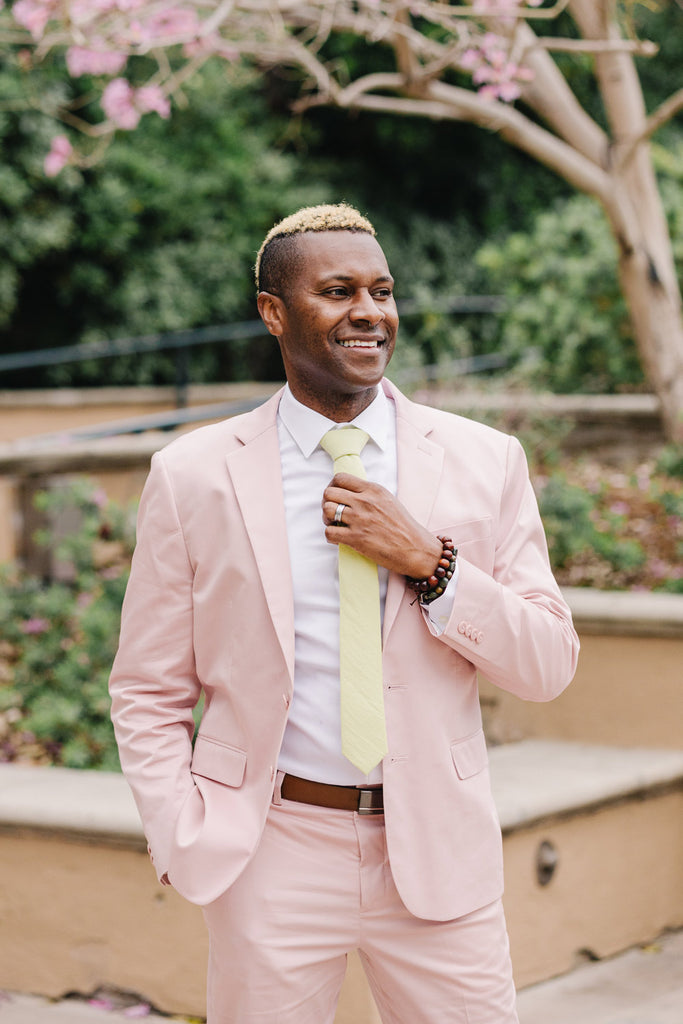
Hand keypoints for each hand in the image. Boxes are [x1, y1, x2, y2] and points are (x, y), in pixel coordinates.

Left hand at [322, 473, 441, 578]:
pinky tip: (340, 538)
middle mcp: (364, 502)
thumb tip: (350, 494)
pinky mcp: (356, 538)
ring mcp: (359, 520)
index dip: (333, 487)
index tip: (336, 496)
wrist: (416, 549)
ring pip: (326, 510)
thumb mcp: (389, 500)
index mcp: (373, 490)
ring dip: (327, 518)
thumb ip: (370, 495)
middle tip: (334, 512)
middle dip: (327, 502)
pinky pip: (329, 532)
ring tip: (336, 525)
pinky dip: (331, 536)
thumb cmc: (404, 527)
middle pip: (329, 493)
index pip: (340, 478)